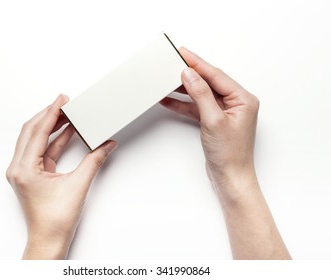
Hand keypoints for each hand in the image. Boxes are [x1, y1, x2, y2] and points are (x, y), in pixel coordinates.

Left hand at [6, 94, 116, 258]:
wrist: (49, 240)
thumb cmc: (56, 220)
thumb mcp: (78, 185)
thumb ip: (94, 161)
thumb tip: (106, 145)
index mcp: (24, 168)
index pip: (38, 132)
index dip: (51, 113)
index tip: (62, 100)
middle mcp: (19, 167)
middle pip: (31, 131)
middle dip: (48, 115)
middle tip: (64, 102)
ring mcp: (24, 171)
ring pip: (35, 139)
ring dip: (51, 126)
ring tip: (66, 113)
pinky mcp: (32, 174)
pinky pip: (42, 150)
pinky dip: (54, 140)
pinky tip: (67, 132)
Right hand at [161, 47, 258, 193]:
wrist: (230, 177)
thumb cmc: (230, 154)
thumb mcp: (213, 120)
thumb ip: (201, 95)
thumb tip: (190, 74)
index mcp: (243, 99)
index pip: (216, 76)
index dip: (198, 63)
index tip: (183, 53)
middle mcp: (236, 103)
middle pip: (209, 82)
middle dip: (190, 74)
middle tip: (173, 62)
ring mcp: (225, 112)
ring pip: (201, 95)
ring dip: (184, 89)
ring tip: (167, 80)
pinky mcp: (214, 121)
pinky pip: (197, 108)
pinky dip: (184, 105)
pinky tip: (170, 100)